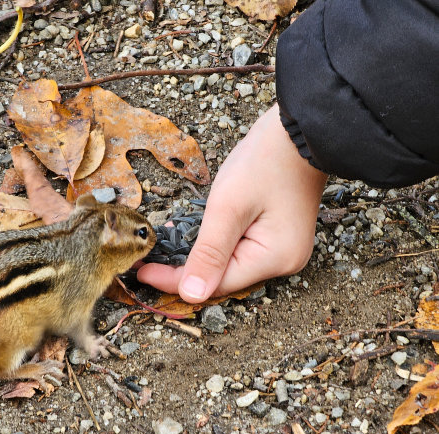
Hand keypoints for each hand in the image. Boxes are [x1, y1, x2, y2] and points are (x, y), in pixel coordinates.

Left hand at [137, 104, 327, 301]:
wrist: (299, 132)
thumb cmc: (265, 162)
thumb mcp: (228, 207)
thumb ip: (209, 253)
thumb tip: (191, 295)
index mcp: (274, 259)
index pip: (215, 283)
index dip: (175, 280)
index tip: (142, 271)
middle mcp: (282, 262)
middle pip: (223, 277)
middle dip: (185, 269)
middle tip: (148, 258)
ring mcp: (282, 249)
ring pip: (228, 264)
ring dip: (197, 256)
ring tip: (164, 243)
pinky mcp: (276, 236)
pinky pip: (239, 249)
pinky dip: (213, 244)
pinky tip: (190, 232)